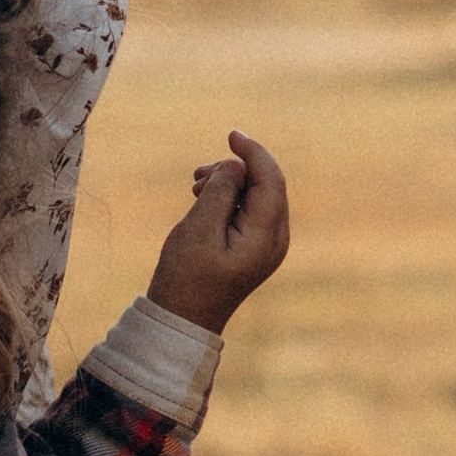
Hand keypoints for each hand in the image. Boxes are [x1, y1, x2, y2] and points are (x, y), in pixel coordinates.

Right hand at [145, 130, 290, 330]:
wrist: (181, 320)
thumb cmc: (186, 278)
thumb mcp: (198, 229)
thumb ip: (221, 191)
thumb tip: (237, 166)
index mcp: (266, 237)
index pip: (271, 181)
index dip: (254, 153)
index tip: (231, 134)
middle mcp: (274, 240)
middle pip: (267, 185)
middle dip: (235, 170)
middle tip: (197, 176)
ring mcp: (266, 246)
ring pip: (256, 196)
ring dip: (228, 183)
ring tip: (195, 188)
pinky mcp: (253, 248)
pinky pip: (248, 211)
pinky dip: (228, 199)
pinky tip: (203, 200)